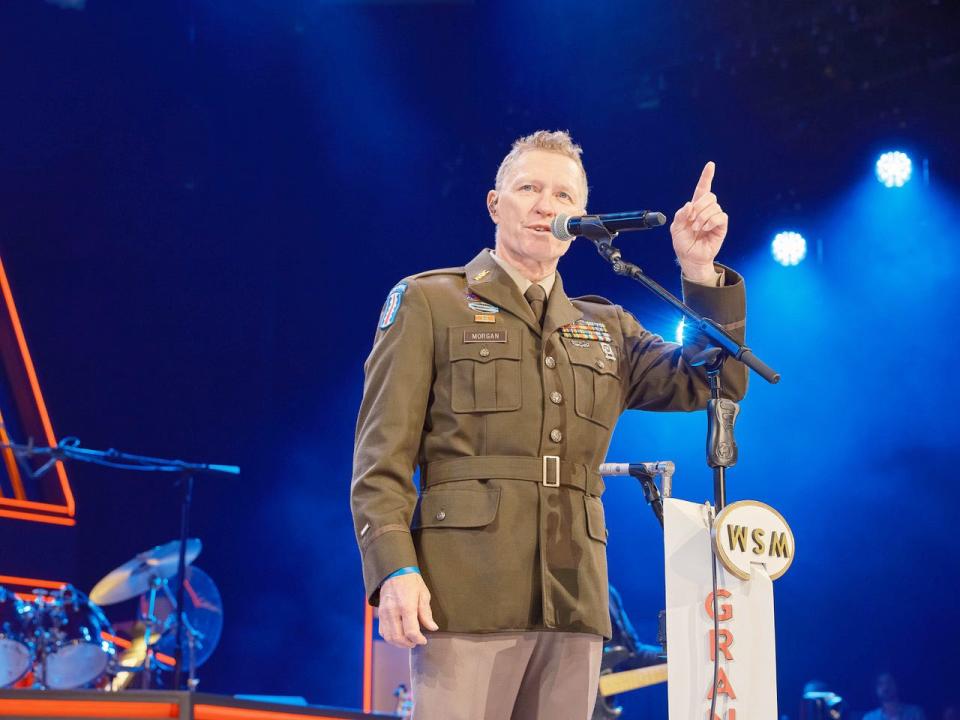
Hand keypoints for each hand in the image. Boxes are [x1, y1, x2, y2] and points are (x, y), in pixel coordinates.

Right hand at [378, 572, 438, 647]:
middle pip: (398, 637)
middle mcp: (393, 611)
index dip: (418, 639)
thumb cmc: (411, 582)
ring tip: (408, 641)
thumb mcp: (423, 594)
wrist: (394, 571)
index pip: (411, 631)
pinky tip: (399, 636)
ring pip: (389, 637)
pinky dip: (391, 638)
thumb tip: (432, 628)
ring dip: (399, 643)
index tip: (424, 640)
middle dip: (409, 644)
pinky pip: (383, 632)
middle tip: (416, 642)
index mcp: (406, 605)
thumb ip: (426, 613)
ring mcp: (384, 613)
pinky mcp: (380, 614)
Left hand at [670, 161, 727, 283]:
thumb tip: (690, 204)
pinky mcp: (721, 226)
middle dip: (699, 207)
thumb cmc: (683, 243)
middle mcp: (706, 210)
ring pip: (714, 206)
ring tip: (696, 228)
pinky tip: (705, 229)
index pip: (702, 189)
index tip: (710, 165)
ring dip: (702, 218)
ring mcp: (714, 217)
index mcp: (694, 208)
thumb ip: (680, 215)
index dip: (706, 177)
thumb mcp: (675, 228)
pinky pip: (720, 216)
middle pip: (709, 196)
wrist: (690, 257)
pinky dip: (710, 221)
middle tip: (692, 221)